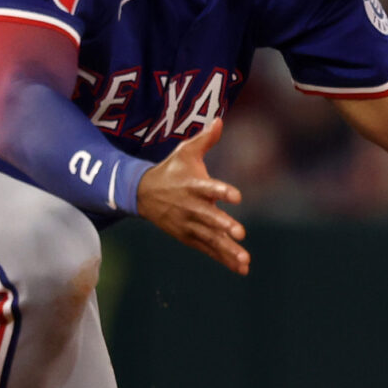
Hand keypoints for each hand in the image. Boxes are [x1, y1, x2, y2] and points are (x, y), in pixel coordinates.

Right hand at [137, 116, 248, 274]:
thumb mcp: (185, 152)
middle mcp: (191, 207)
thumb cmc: (172, 170)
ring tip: (245, 259)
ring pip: (209, 238)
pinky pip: (208, 249)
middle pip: (208, 218)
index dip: (222, 191)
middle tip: (240, 234)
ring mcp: (189, 224)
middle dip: (223, 226)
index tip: (237, 196)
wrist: (142, 194)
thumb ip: (205, 140)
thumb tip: (219, 119)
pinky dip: (223, 259)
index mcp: (193, 185)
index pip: (208, 188)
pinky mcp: (188, 237)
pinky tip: (242, 268)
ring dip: (227, 250)